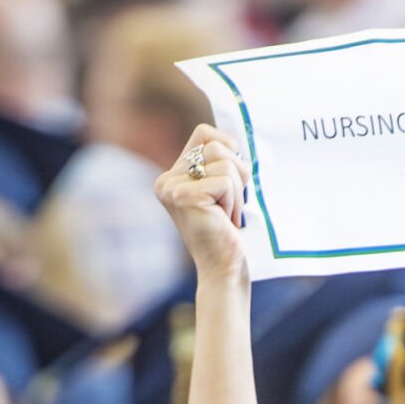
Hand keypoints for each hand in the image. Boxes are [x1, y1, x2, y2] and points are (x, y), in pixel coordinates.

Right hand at [155, 124, 250, 283]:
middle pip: (217, 147)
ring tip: (228, 214)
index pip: (205, 134)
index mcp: (172, 176)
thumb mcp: (221, 189)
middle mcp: (167, 180)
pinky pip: (225, 181)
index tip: (231, 182)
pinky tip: (226, 221)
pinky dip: (234, 201)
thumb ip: (220, 162)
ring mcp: (173, 188)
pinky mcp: (185, 197)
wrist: (223, 269)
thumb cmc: (227, 231)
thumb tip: (236, 139)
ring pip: (224, 163)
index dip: (228, 149)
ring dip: (237, 191)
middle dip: (237, 175)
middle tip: (230, 205)